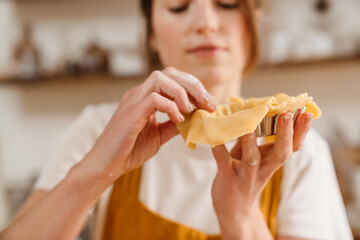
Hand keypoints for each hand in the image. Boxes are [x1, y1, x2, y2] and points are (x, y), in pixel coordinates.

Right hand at [83, 67, 215, 181]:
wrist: (106, 165)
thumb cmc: (129, 150)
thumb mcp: (159, 135)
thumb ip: (175, 124)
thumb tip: (196, 119)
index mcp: (146, 96)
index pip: (173, 78)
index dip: (194, 87)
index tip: (209, 104)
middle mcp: (139, 93)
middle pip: (169, 72)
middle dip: (193, 85)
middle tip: (208, 103)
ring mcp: (133, 101)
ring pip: (160, 79)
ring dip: (182, 92)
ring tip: (192, 110)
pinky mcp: (130, 113)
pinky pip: (153, 99)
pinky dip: (170, 107)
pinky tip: (178, 120)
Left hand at [211, 112, 311, 238]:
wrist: (234, 211)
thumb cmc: (244, 177)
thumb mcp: (256, 159)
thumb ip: (256, 140)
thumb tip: (255, 113)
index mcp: (272, 163)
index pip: (292, 147)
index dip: (301, 132)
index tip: (307, 113)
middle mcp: (263, 170)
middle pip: (281, 154)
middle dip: (285, 134)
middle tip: (286, 114)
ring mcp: (245, 175)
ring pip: (252, 159)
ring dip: (251, 142)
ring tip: (250, 126)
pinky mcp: (227, 178)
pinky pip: (223, 162)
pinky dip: (219, 149)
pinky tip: (215, 137)